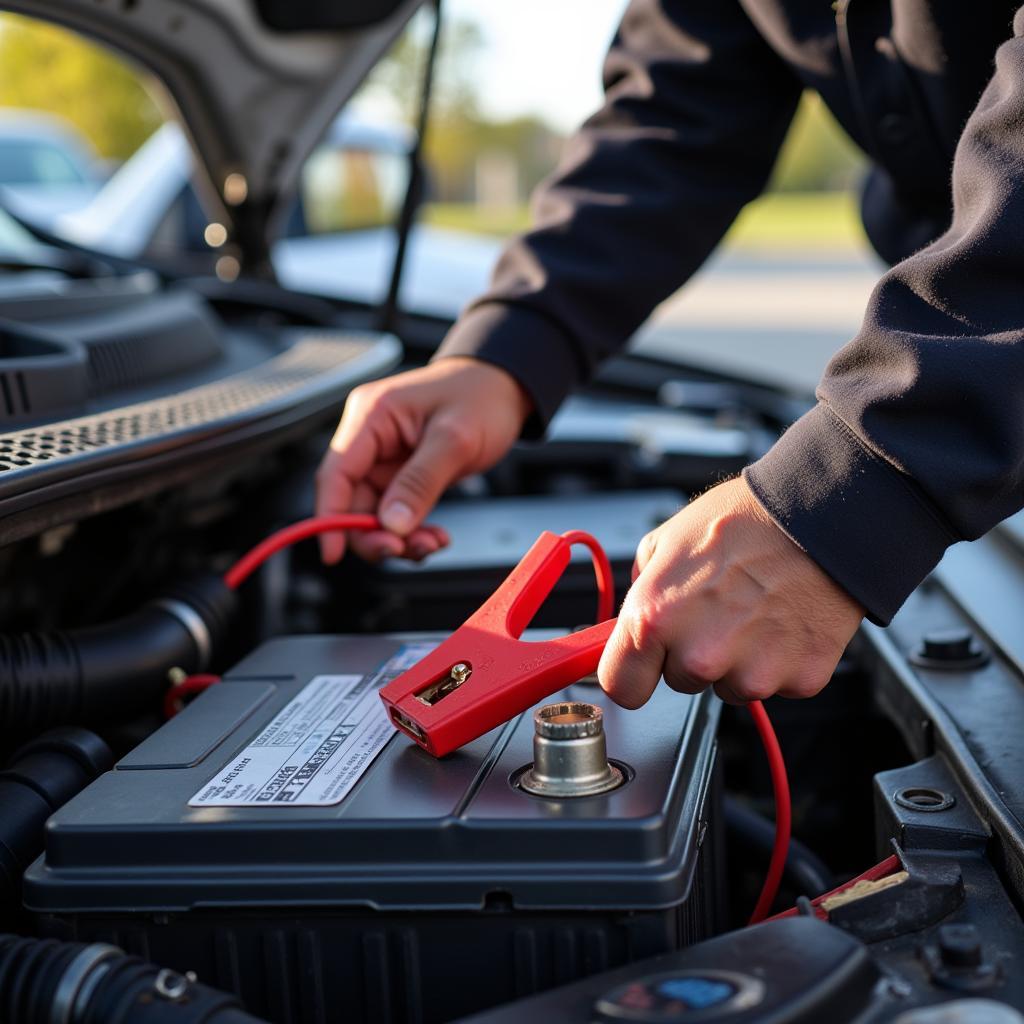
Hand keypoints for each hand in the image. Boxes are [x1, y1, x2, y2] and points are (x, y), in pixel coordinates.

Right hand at [315, 357, 532, 563]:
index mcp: (372, 416)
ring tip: (433, 542)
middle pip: (351, 501)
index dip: (330, 518)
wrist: (504, 388)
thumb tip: (392, 523)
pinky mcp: (402, 474)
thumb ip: (421, 481)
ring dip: (399, 537)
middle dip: (376, 533)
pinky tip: (435, 535)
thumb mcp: (456, 439)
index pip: (336, 474)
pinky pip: (395, 513)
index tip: (334, 553)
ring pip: (374, 514)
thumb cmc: (481, 396)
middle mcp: (371, 438)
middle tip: (405, 550)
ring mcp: (385, 457)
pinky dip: (412, 531)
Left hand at [598, 477, 862, 706]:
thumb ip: (644, 587)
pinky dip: (779, 658)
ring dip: (737, 657)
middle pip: (679, 682)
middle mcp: (700, 655)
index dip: (630, 673)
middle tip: (715, 608)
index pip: (622, 687)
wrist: (822, 517)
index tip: (639, 666)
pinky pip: (775, 683)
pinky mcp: (798, 680)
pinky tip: (782, 619)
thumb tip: (634, 615)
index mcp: (656, 619)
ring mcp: (751, 673)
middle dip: (690, 652)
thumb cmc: (746, 520)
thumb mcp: (668, 539)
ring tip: (753, 608)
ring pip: (729, 685)